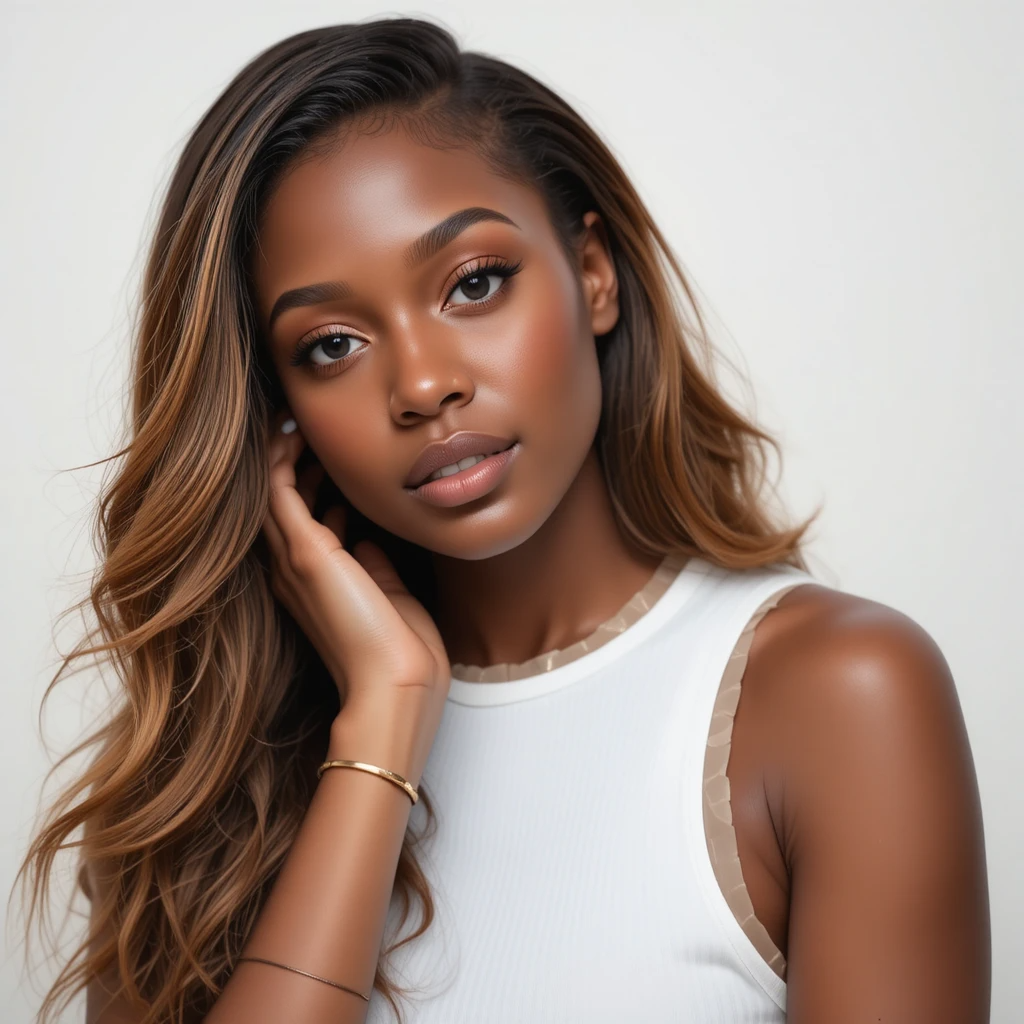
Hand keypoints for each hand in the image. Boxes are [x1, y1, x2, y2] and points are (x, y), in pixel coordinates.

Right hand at [260, 409, 449, 778]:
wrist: (399, 684)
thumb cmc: (402, 650)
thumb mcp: (388, 594)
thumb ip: (375, 566)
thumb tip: (371, 539)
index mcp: (315, 583)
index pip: (303, 523)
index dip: (311, 486)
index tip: (329, 458)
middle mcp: (294, 572)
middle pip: (281, 503)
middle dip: (294, 464)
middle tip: (309, 431)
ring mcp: (294, 561)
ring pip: (273, 492)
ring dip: (286, 456)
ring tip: (301, 425)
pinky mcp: (305, 552)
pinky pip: (279, 489)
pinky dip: (281, 457)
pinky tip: (291, 432)